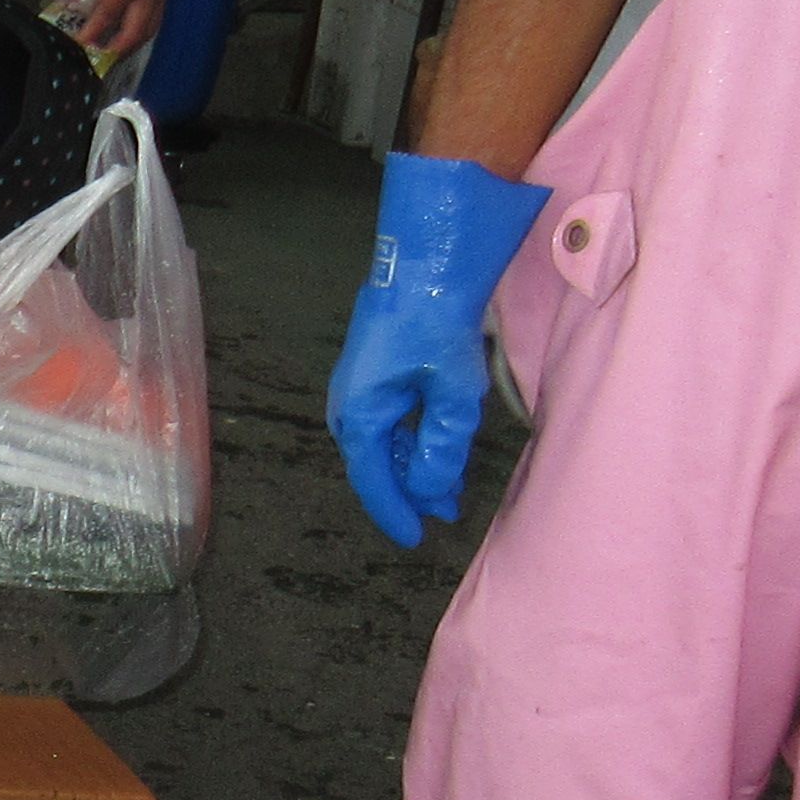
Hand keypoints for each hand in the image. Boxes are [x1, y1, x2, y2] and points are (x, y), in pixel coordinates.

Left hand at [72, 0, 175, 61]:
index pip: (108, 16)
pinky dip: (140, 31)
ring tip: (111, 54)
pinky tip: (127, 35)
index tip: (80, 48)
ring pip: (150, 29)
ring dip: (131, 45)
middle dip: (117, 51)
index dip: (92, 35)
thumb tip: (82, 11)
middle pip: (137, 33)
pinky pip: (155, 17)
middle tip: (98, 61)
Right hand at [325, 152, 550, 548]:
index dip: (397, 513)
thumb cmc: (436, 325)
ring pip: (381, 443)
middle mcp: (347, 407)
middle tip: (444, 512)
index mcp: (359, 417)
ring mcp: (356, 388)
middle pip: (374, 465)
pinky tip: (434, 441)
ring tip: (447, 484)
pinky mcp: (372, 371)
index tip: (419, 537)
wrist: (425, 262)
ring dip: (412, 465)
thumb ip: (440, 451)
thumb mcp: (452, 396)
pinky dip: (409, 439)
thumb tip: (431, 491)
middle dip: (408, 491)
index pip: (373, 482)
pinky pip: (386, 420)